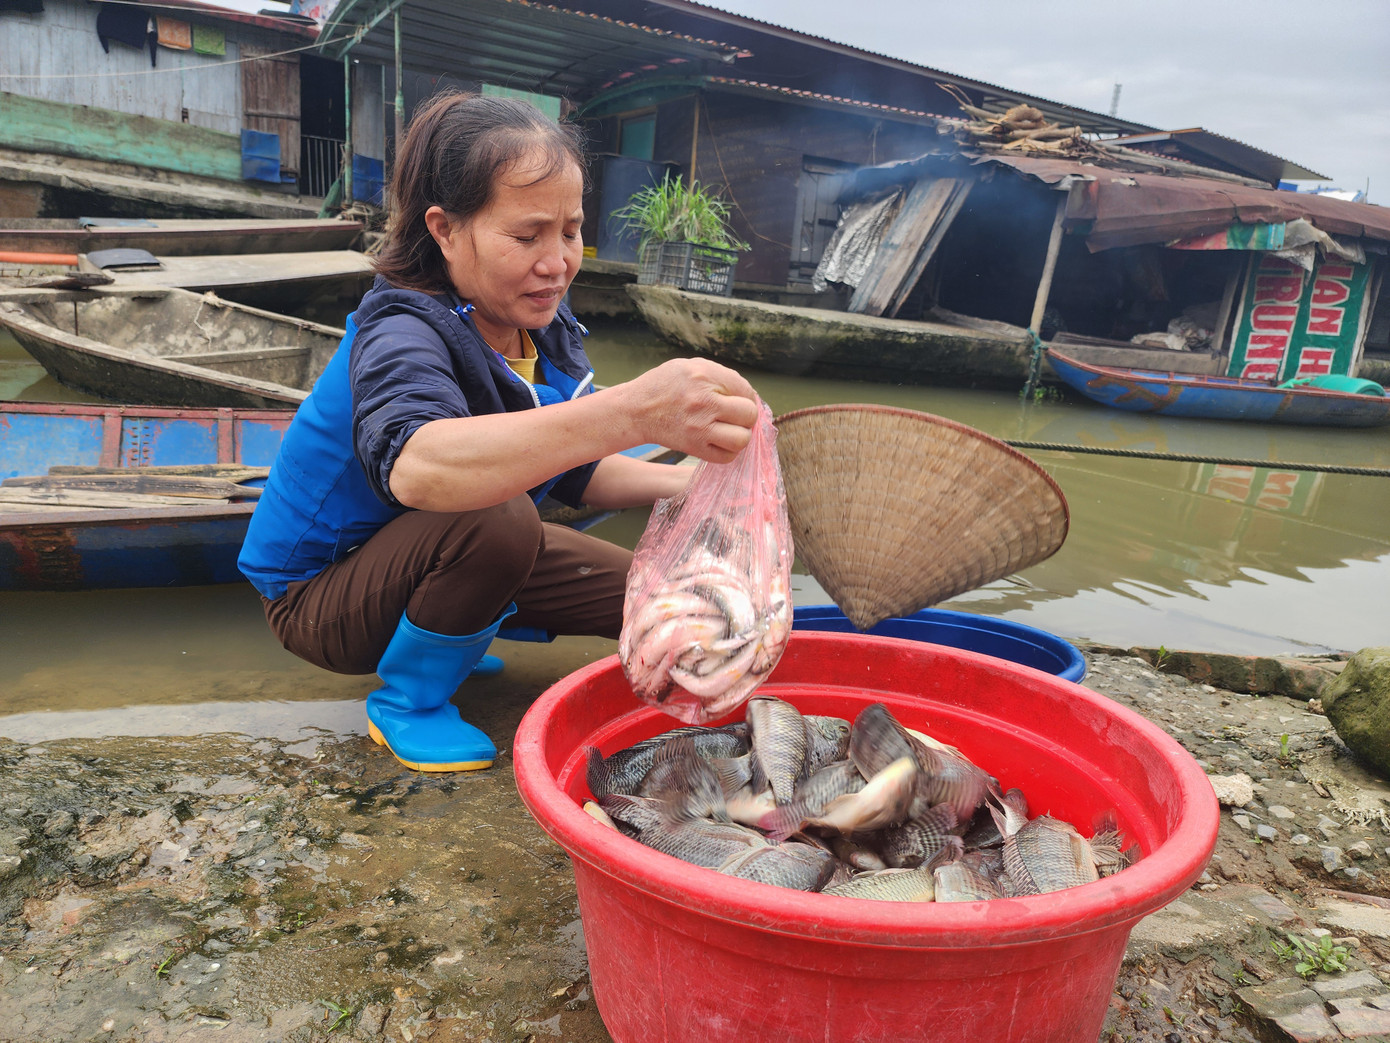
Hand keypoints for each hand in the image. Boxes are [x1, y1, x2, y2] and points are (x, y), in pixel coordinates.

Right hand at [624, 358, 759, 462]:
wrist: (636, 410)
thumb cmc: (665, 385)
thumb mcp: (691, 366)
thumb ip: (721, 377)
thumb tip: (750, 397)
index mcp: (704, 376)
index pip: (746, 390)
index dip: (745, 397)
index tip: (734, 400)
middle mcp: (704, 402)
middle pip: (749, 415)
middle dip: (746, 416)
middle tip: (734, 416)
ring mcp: (699, 428)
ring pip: (741, 439)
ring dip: (740, 436)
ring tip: (729, 430)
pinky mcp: (694, 448)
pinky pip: (726, 456)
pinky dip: (728, 451)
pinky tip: (719, 441)